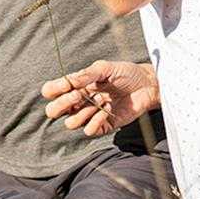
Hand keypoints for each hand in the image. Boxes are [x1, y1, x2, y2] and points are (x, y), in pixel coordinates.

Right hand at [43, 60, 159, 137]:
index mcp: (77, 86)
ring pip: (70, 123)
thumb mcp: (106, 67)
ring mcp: (90, 114)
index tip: (67, 84)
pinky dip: (96, 121)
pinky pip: (89, 130)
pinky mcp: (103, 125)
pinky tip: (107, 110)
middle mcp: (80, 101)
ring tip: (98, 102)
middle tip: (78, 95)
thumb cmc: (127, 73)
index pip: (52, 91)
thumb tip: (70, 81)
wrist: (148, 85)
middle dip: (62, 104)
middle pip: (53, 111)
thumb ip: (87, 74)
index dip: (54, 90)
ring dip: (81, 113)